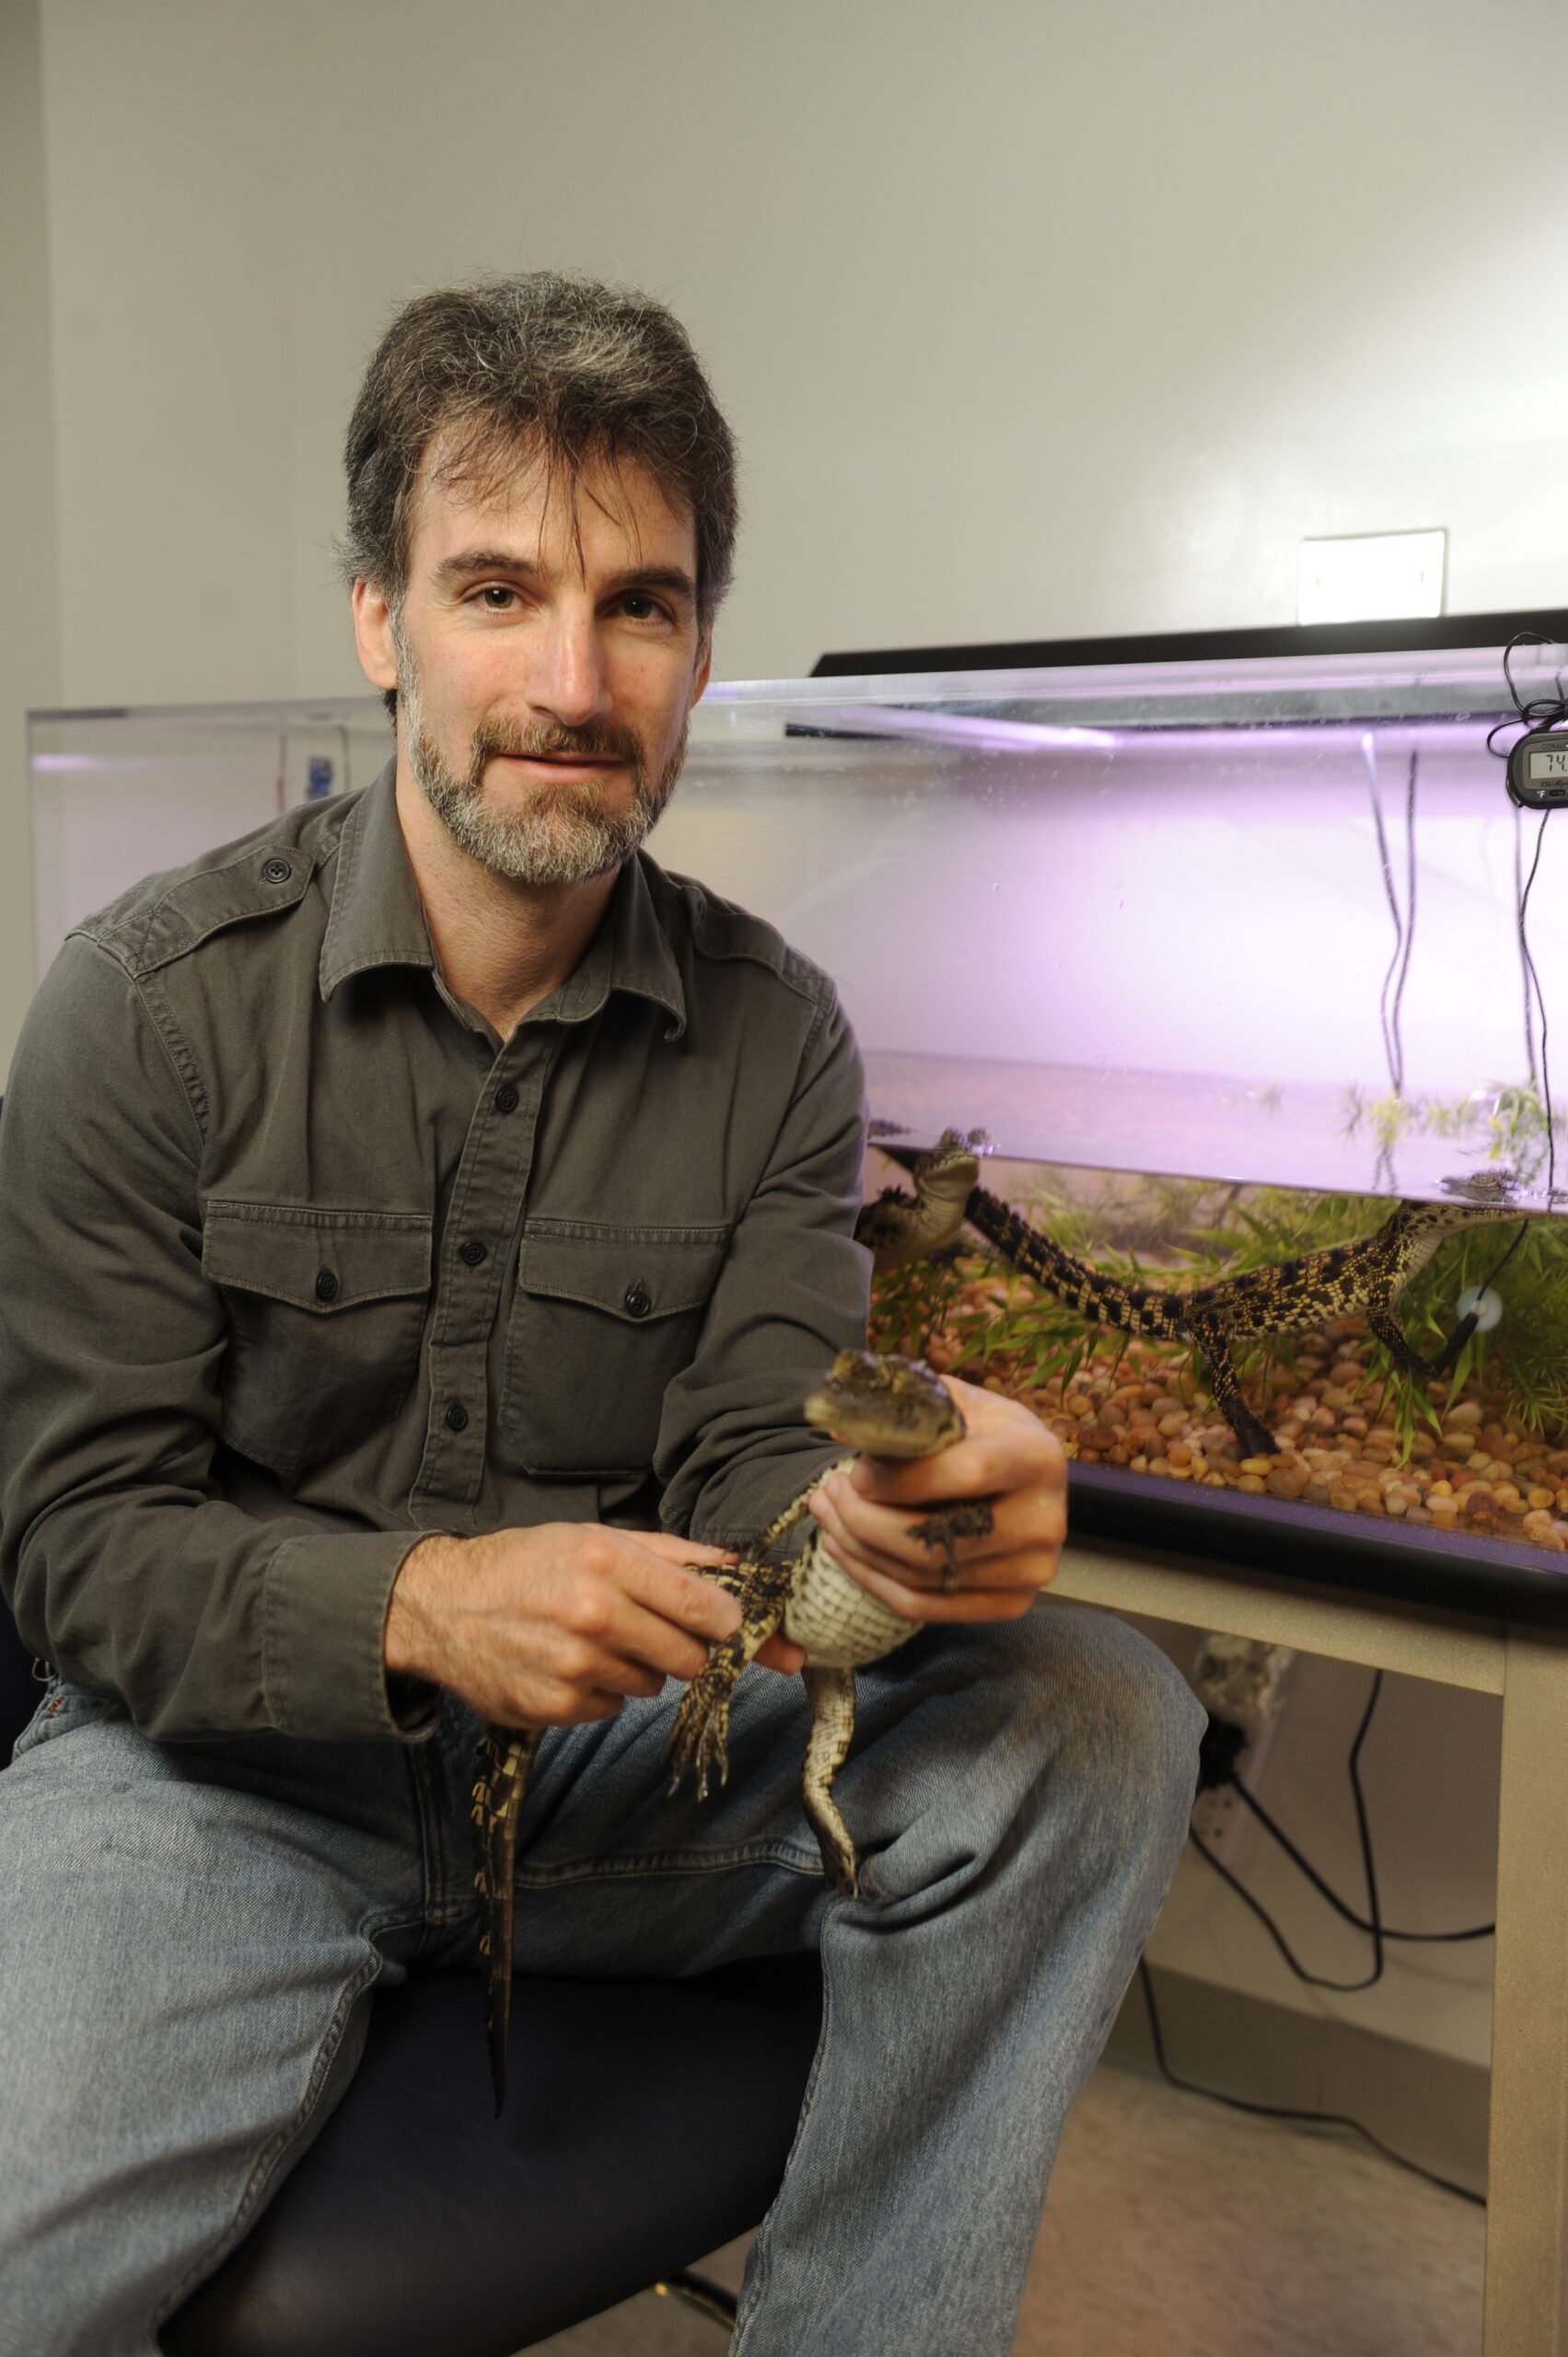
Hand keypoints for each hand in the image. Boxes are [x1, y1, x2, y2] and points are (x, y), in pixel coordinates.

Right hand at [385, 1522, 804, 1726]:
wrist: (442, 1606)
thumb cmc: (525, 1564)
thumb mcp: (594, 1537)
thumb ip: (671, 1554)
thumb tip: (738, 1568)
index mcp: (608, 1562)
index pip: (704, 1608)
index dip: (728, 1621)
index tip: (728, 1624)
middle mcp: (593, 1614)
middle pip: (690, 1655)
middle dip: (684, 1645)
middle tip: (652, 1628)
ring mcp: (574, 1666)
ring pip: (654, 1683)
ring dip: (638, 1666)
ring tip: (595, 1639)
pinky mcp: (556, 1705)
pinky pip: (614, 1706)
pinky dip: (602, 1690)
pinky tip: (568, 1664)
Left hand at [807, 1374, 1065, 1624]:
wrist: (1025, 1474)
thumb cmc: (982, 1432)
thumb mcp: (955, 1403)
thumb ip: (905, 1411)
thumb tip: (840, 1431)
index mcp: (1036, 1458)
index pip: (968, 1475)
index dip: (902, 1480)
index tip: (857, 1473)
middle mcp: (1044, 1520)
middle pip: (938, 1538)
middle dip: (864, 1518)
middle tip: (829, 1493)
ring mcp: (1031, 1570)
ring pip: (922, 1574)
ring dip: (859, 1548)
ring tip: (828, 1515)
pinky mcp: (1011, 1604)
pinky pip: (925, 1606)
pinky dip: (873, 1580)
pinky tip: (844, 1549)